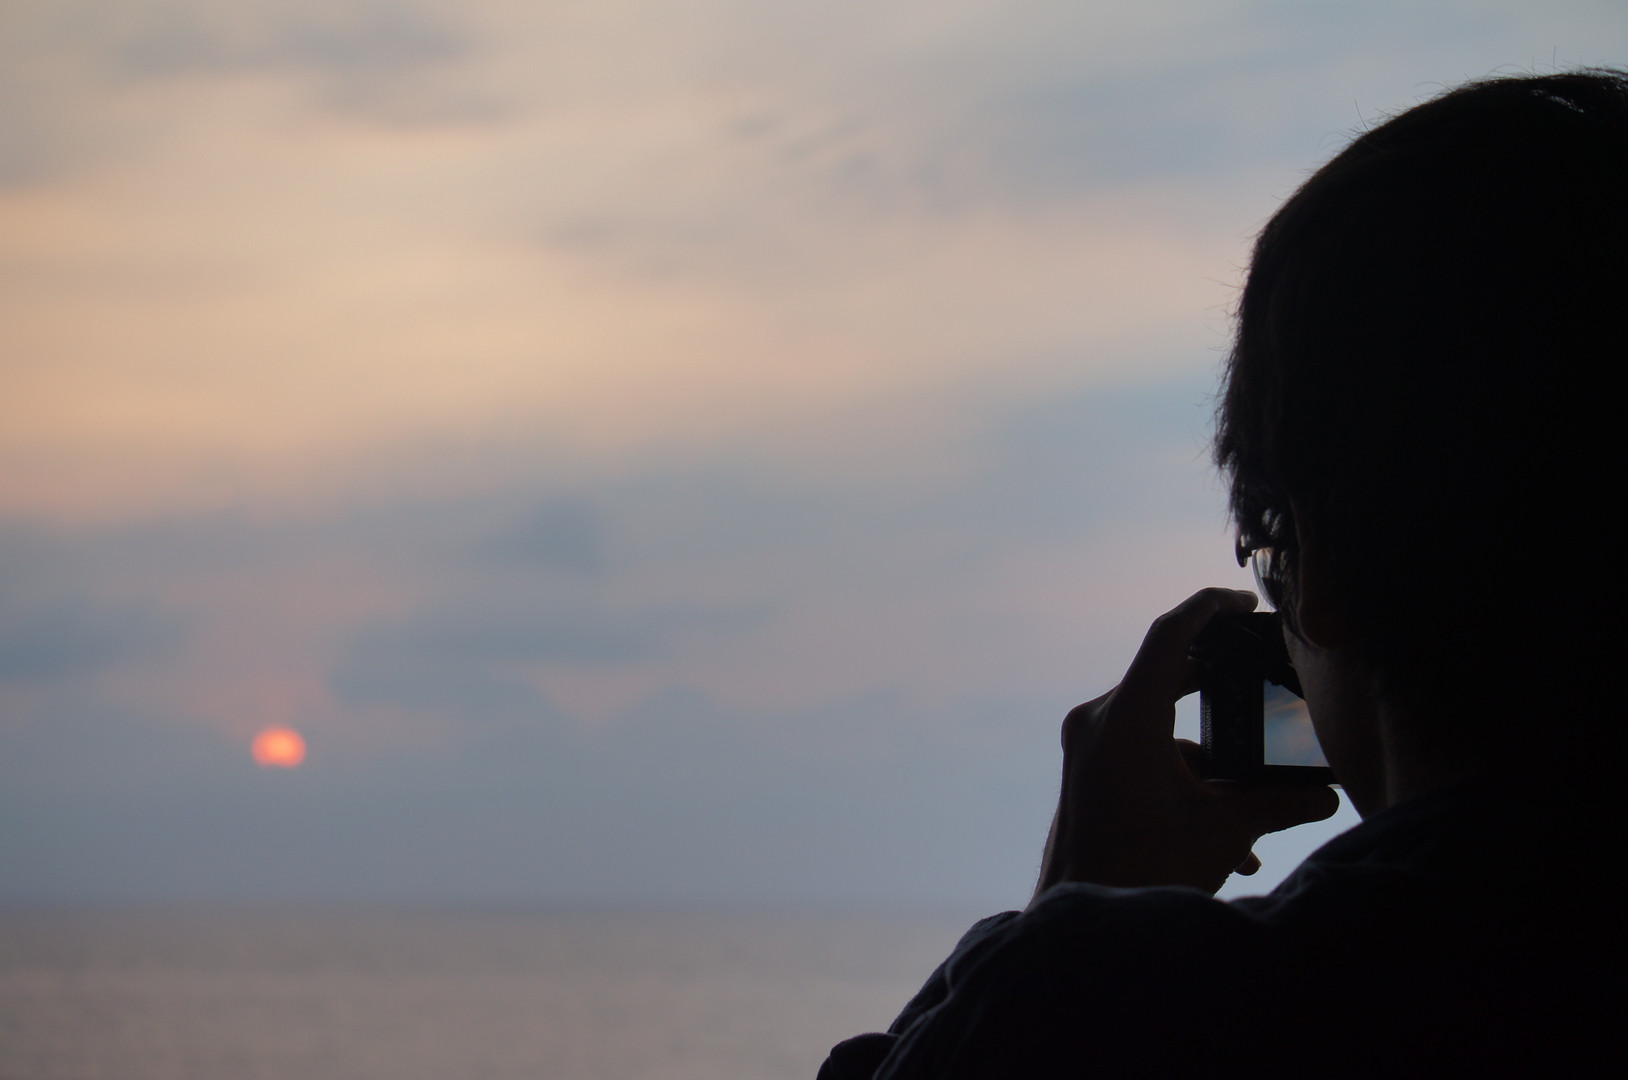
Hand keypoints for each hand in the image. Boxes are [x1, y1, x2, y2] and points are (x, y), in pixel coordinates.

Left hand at [1032, 588, 1338, 899]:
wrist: (1082, 923)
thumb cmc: (1142, 873)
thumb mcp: (1221, 832)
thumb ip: (1277, 805)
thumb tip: (1327, 796)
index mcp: (1126, 719)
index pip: (1169, 635)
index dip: (1209, 607)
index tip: (1244, 601)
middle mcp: (1098, 720)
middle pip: (1165, 673)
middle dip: (1220, 680)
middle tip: (1262, 672)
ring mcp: (1087, 743)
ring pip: (1159, 721)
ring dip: (1208, 751)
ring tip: (1254, 793)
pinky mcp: (1088, 767)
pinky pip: (1141, 750)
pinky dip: (1182, 772)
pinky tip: (1228, 831)